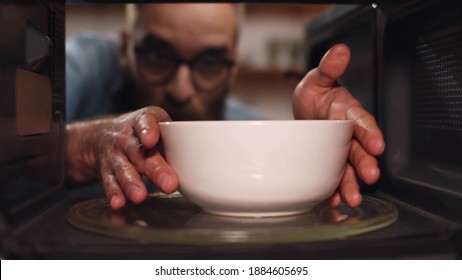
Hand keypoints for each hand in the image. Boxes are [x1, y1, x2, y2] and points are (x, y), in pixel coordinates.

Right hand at [66, 106, 178, 209]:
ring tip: (140, 196)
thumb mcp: (158, 124)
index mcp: (141, 121)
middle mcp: (125, 138)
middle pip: (140, 153)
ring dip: (131, 184)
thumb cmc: (142, 131)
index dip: (148, 129)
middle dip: (155, 169)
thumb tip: (200, 160)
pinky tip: (119, 203)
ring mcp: (115, 155)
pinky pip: (109, 183)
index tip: (151, 140)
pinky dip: (114, 194)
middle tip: (170, 184)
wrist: (103, 134)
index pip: (144, 122)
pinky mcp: (106, 171)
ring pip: (123, 169)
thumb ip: (175, 139)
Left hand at [292, 43, 384, 207]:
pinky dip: (333, 189)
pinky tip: (332, 199)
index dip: (370, 133)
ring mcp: (337, 150)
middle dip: (365, 163)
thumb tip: (340, 50)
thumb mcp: (317, 78)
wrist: (302, 112)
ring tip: (351, 198)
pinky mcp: (327, 162)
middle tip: (370, 177)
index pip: (363, 122)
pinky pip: (333, 177)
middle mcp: (347, 134)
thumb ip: (329, 67)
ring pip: (348, 168)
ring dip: (351, 183)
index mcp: (348, 113)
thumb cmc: (314, 94)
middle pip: (359, 150)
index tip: (377, 144)